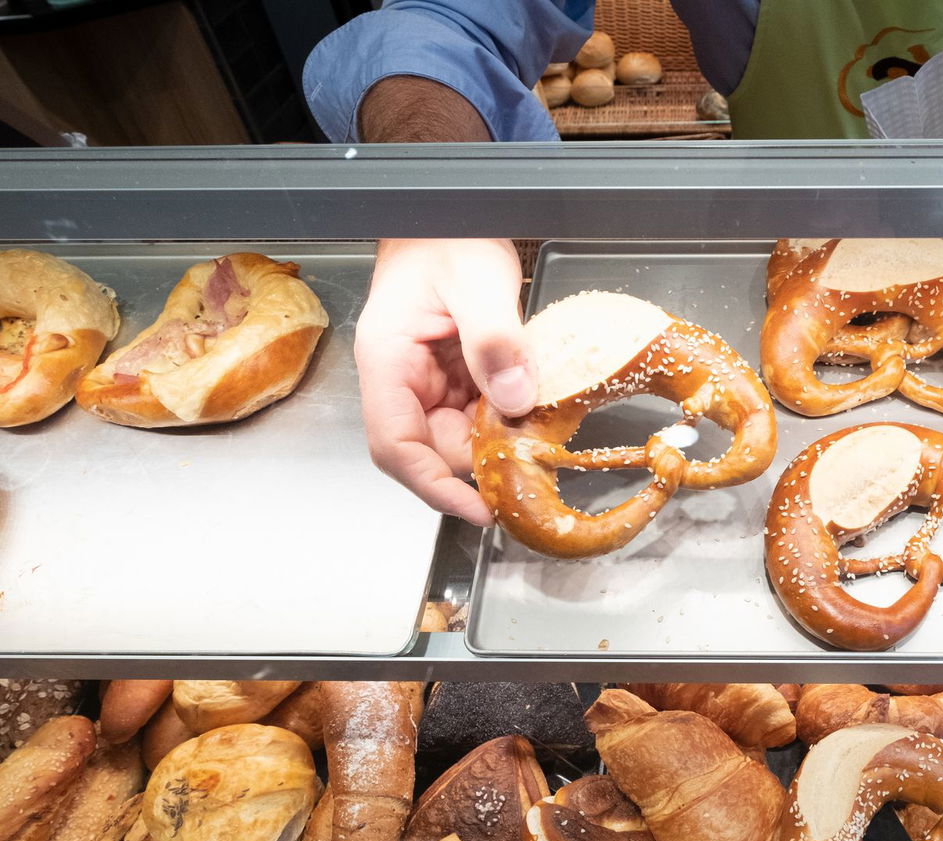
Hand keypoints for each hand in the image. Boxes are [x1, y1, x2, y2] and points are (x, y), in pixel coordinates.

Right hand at [354, 237, 534, 524]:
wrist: (451, 210)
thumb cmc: (447, 234)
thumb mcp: (477, 281)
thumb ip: (495, 341)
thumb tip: (516, 399)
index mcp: (388, 362)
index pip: (396, 446)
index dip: (434, 486)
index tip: (478, 510)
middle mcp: (402, 378)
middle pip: (432, 449)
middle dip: (480, 460)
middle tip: (532, 459)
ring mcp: (428, 378)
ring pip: (458, 435)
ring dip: (497, 439)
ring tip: (537, 432)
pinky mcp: (455, 374)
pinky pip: (477, 412)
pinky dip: (505, 417)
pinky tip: (532, 406)